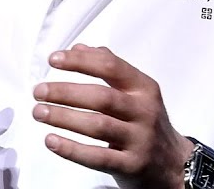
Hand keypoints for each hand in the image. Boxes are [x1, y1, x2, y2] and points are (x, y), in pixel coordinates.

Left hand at [32, 44, 192, 188]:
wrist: (174, 164)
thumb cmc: (146, 122)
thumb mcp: (137, 92)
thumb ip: (108, 67)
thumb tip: (78, 48)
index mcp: (144, 88)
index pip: (110, 66)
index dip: (79, 61)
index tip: (53, 60)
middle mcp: (144, 112)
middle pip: (101, 97)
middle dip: (65, 92)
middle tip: (39, 91)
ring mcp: (139, 140)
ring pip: (98, 126)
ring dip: (63, 117)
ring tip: (39, 112)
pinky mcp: (132, 166)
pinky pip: (98, 158)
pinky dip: (71, 150)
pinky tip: (51, 141)